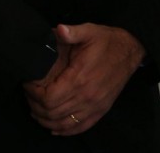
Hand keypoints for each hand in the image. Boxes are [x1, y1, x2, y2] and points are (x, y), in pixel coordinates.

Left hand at [25, 23, 146, 134]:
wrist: (131, 50)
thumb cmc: (108, 41)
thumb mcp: (90, 31)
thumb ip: (72, 32)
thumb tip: (59, 29)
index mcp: (80, 78)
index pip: (48, 98)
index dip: (33, 95)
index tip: (28, 86)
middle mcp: (87, 95)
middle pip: (52, 113)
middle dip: (35, 107)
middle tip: (29, 96)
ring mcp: (95, 105)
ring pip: (63, 123)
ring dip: (46, 120)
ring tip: (37, 111)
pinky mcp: (101, 109)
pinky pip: (80, 127)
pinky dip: (65, 130)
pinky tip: (55, 126)